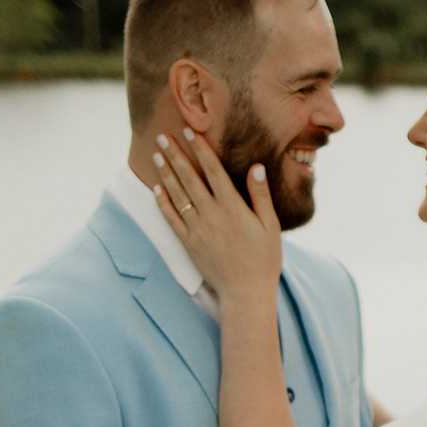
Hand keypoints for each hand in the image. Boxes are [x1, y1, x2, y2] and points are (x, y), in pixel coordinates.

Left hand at [152, 125, 282, 303]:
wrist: (246, 293)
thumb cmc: (264, 260)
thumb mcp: (271, 226)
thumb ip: (260, 196)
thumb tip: (256, 167)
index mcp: (233, 208)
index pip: (213, 171)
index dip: (200, 150)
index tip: (189, 132)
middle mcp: (212, 215)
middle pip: (190, 179)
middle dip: (175, 155)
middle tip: (162, 136)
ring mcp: (198, 230)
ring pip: (177, 195)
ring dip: (165, 173)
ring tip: (156, 155)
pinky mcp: (189, 244)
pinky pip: (171, 219)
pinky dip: (162, 202)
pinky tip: (156, 188)